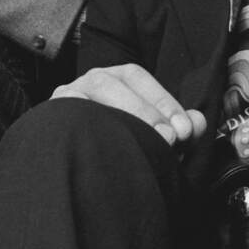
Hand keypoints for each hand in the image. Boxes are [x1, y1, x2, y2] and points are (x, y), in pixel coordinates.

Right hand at [51, 64, 206, 146]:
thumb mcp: (155, 136)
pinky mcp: (50, 116)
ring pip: (86, 96)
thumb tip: (198, 121)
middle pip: (112, 83)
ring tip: (140, 145)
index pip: (137, 78)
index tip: (185, 130)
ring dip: (118, 119)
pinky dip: (83, 127)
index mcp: (116, 78)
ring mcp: (67, 98)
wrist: (77, 170)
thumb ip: (178, 128)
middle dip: (145, 111)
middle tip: (169, 139)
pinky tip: (105, 146)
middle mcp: (90, 82)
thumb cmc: (120, 144)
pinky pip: (64, 116)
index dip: (163, 101)